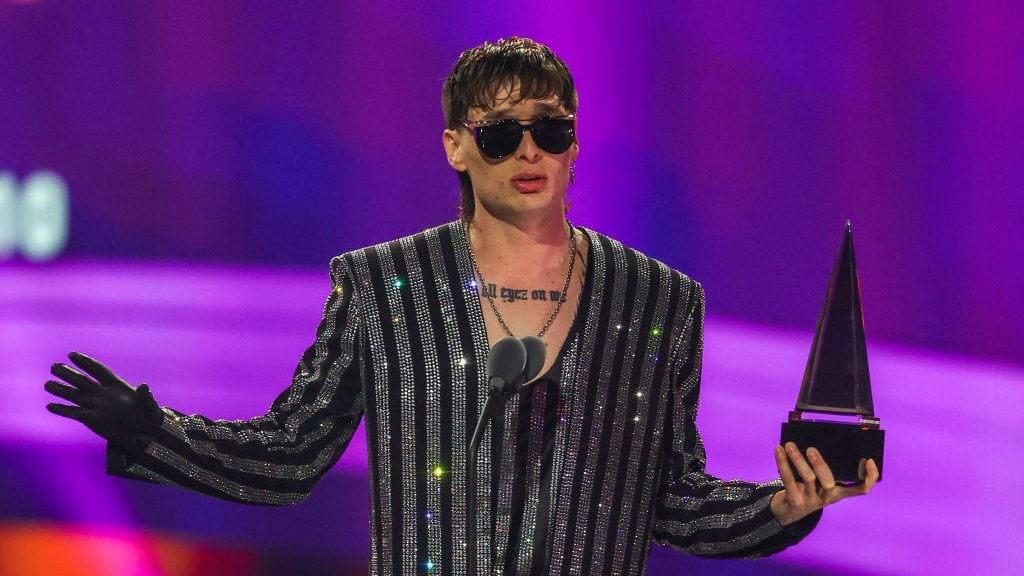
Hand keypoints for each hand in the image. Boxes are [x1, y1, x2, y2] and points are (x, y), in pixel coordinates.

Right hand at [45, 352, 162, 454]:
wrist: (144, 432)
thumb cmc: (148, 415)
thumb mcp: (149, 405)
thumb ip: (145, 396)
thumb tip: (144, 386)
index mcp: (116, 385)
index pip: (98, 370)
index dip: (86, 362)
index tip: (72, 355)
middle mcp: (102, 393)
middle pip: (82, 381)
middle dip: (68, 373)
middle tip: (54, 366)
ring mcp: (95, 405)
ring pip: (75, 395)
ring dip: (61, 390)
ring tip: (47, 384)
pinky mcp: (91, 419)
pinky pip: (74, 413)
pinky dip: (62, 410)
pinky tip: (50, 406)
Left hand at [770, 441, 877, 525]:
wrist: (787, 512)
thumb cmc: (806, 489)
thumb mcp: (818, 482)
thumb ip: (821, 466)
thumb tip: (816, 437)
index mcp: (838, 491)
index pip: (862, 489)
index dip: (870, 477)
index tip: (869, 460)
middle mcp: (828, 497)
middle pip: (829, 483)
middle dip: (820, 465)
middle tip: (811, 449)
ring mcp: (811, 501)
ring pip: (807, 479)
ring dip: (797, 459)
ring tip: (789, 445)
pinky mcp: (795, 502)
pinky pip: (788, 480)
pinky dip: (783, 463)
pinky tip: (778, 450)